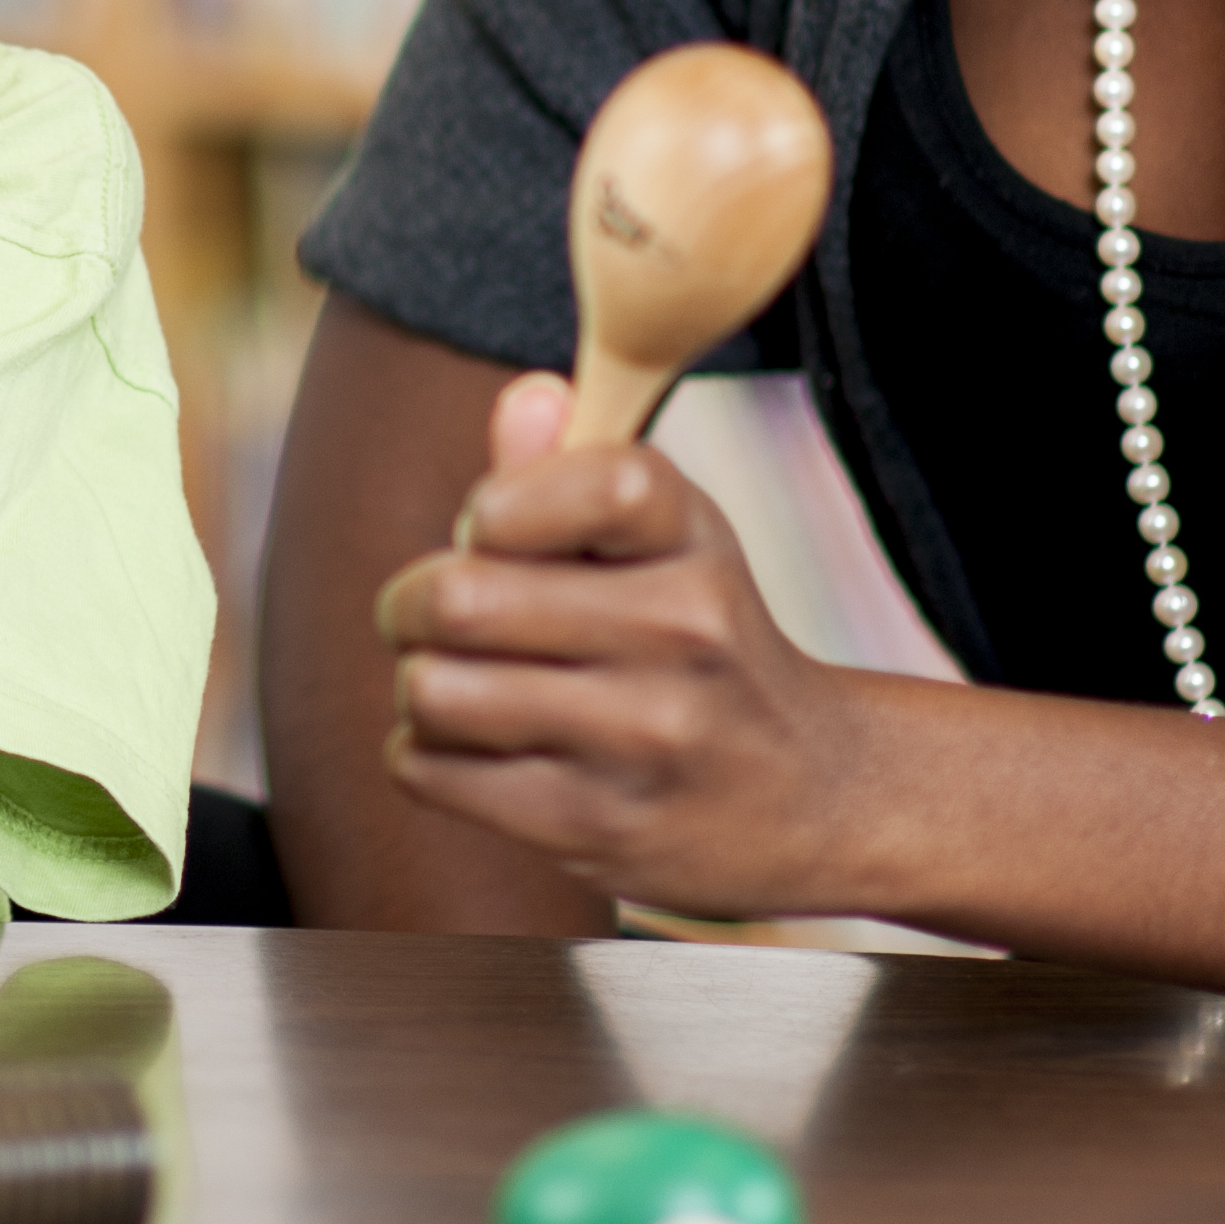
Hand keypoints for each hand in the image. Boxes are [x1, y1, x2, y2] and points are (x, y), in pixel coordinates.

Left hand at [370, 372, 862, 915]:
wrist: (811, 797)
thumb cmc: (701, 645)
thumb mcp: (666, 541)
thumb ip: (575, 467)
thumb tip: (526, 396)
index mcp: (695, 541)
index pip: (594, 482)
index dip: (499, 504)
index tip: (493, 530)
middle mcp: (683, 634)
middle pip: (462, 598)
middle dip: (413, 602)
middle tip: (431, 613)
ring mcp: (644, 739)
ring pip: (433, 691)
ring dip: (419, 686)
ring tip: (457, 686)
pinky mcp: (596, 826)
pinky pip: (430, 770)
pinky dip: (425, 755)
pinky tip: (476, 750)